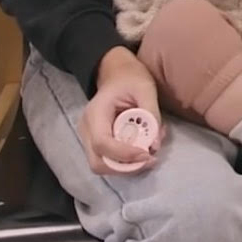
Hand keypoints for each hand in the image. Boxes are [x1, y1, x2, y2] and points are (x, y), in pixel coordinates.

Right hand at [85, 48, 162, 174]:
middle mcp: (87, 129)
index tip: (147, 154)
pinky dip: (127, 160)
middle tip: (150, 159)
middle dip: (125, 168)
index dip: (124, 154)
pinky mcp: (98, 143)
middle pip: (98, 163)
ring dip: (128, 166)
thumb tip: (155, 143)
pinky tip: (143, 147)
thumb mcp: (145, 88)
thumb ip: (151, 114)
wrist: (117, 73)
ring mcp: (90, 138)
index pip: (102, 144)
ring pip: (103, 166)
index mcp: (95, 113)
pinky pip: (110, 160)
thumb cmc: (130, 77)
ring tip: (150, 150)